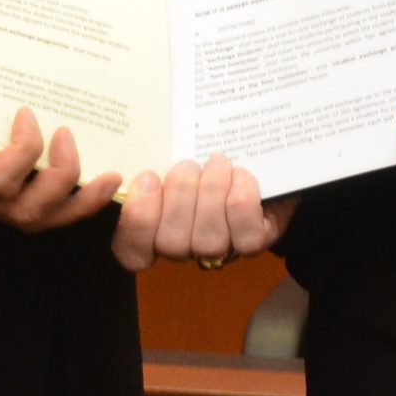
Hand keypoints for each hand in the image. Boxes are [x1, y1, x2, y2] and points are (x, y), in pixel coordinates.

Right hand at [0, 92, 120, 233]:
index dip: (22, 153)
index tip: (30, 112)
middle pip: (25, 209)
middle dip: (58, 177)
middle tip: (68, 134)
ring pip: (41, 218)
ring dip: (79, 202)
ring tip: (109, 176)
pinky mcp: (13, 192)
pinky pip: (48, 212)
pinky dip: (78, 204)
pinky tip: (105, 183)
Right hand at [107, 154, 298, 270]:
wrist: (262, 154)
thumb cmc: (205, 150)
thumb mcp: (176, 148)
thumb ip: (155, 155)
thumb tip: (138, 143)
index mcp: (154, 226)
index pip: (132, 251)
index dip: (134, 223)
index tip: (145, 177)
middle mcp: (185, 243)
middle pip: (170, 243)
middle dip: (180, 196)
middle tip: (188, 164)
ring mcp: (220, 246)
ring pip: (207, 241)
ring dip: (212, 195)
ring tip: (218, 162)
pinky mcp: (253, 241)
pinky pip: (245, 236)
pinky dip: (242, 201)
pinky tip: (241, 175)